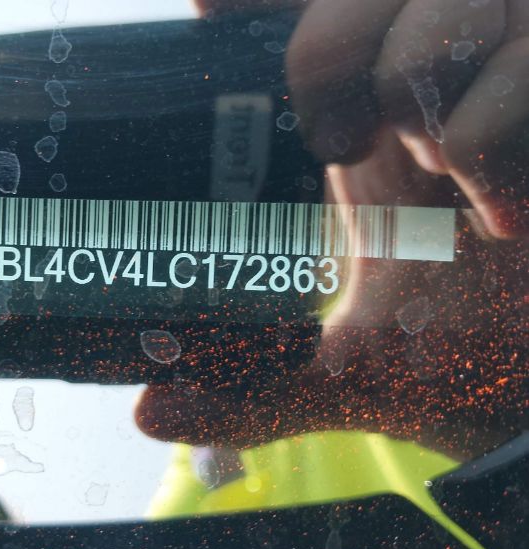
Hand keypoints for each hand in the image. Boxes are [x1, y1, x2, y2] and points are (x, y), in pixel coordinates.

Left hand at [135, 0, 527, 458]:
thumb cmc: (455, 359)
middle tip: (333, 140)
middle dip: (329, 45)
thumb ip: (247, 385)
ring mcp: (503, 79)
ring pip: (448, 3)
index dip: (252, 5)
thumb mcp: (334, 368)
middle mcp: (425, 88)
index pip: (295, 19)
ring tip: (432, 173)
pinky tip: (500, 213)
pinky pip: (525, 64)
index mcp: (359, 129)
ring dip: (419, 82)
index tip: (209, 7)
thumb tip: (149, 413)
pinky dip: (493, 134)